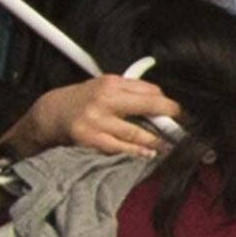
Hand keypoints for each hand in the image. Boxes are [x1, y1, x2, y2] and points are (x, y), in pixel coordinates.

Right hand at [8, 75, 175, 158]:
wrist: (50, 114)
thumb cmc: (82, 101)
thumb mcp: (103, 87)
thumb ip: (128, 92)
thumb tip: (160, 103)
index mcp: (111, 83)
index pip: (149, 91)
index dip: (168, 103)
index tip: (181, 112)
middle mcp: (105, 99)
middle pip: (148, 105)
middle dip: (171, 118)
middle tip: (185, 127)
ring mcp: (97, 120)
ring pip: (136, 132)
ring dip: (156, 141)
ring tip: (168, 145)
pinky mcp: (90, 139)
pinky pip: (119, 148)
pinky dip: (136, 152)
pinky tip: (147, 154)